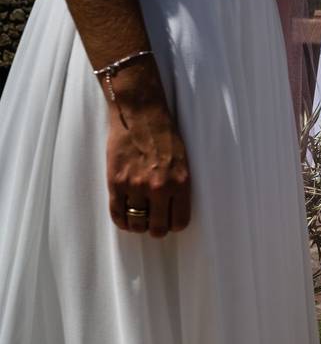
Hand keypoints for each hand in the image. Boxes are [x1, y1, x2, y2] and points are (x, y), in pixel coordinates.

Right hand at [104, 64, 191, 237]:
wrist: (141, 114)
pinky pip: (117, 213)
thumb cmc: (165, 136)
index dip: (174, 225)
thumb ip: (178, 186)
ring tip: (138, 219)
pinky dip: (121, 220)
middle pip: (157, 228)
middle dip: (156, 229)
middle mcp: (159, 188)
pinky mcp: (116, 182)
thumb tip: (173, 210)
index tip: (169, 222)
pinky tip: (125, 218)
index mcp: (181, 183)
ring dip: (138, 225)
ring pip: (136, 223)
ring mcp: (136, 186)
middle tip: (153, 223)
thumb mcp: (182, 162)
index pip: (180, 221)